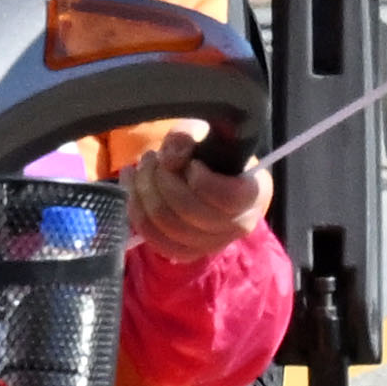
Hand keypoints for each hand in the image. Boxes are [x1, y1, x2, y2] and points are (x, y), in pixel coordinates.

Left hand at [127, 123, 274, 262]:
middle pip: (189, 211)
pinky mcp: (188, 252)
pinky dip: (137, 211)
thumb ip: (188, 136)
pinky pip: (156, 240)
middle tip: (152, 158)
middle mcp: (238, 224)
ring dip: (144, 192)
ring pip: (168, 226)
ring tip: (141, 168)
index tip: (192, 163)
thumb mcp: (203, 133)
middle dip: (161, 179)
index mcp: (254, 193)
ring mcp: (213, 243)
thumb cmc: (212, 153)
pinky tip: (133, 187)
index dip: (201, 180)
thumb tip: (170, 156)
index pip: (227, 197)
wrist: (212, 176)